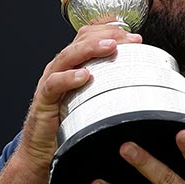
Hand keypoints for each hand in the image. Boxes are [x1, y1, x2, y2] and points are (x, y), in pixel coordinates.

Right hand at [14, 18, 140, 172]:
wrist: (41, 152)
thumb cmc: (67, 126)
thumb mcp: (92, 102)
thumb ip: (109, 89)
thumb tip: (142, 85)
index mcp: (72, 65)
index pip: (89, 36)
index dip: (111, 31)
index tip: (136, 38)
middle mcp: (60, 69)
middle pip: (80, 40)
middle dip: (107, 35)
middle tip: (130, 40)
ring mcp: (50, 82)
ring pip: (67, 56)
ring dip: (90, 49)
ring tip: (110, 47)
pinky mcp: (43, 100)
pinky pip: (54, 84)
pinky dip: (69, 78)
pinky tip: (84, 76)